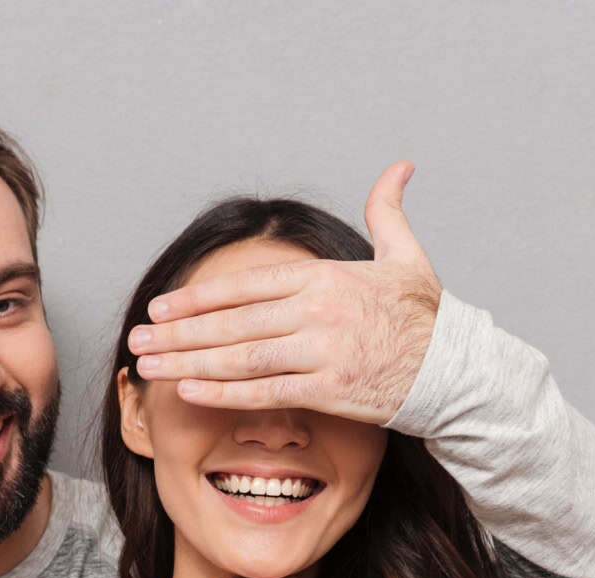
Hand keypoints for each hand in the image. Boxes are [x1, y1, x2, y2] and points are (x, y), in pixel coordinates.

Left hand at [127, 162, 442, 422]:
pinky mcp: (328, 390)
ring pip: (239, 357)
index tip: (161, 306)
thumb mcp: (407, 256)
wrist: (457, 370)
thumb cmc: (426, 317)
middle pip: (232, 322)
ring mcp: (322, 352)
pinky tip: (187, 393)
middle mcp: (318, 312)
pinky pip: (264, 392)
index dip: (199, 297)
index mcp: (325, 278)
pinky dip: (222, 393)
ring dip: (187, 363)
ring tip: (148, 367)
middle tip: (137, 337)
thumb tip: (398, 168)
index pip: (246, 285)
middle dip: (177, 332)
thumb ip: (387, 212)